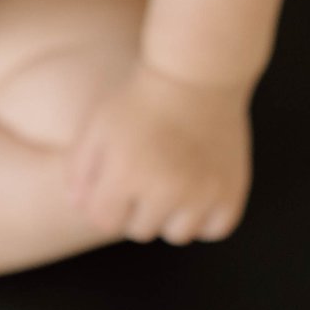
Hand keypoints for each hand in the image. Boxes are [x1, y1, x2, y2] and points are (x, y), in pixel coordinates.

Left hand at [69, 63, 253, 243]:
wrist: (195, 75)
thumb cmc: (139, 100)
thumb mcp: (96, 126)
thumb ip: (78, 169)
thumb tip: (79, 207)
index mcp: (126, 173)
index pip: (104, 221)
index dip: (104, 203)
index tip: (114, 182)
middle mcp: (166, 189)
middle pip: (140, 230)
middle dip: (135, 208)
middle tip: (145, 175)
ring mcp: (202, 192)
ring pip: (177, 234)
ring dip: (170, 215)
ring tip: (170, 181)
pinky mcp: (231, 191)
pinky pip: (214, 229)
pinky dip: (206, 216)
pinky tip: (197, 189)